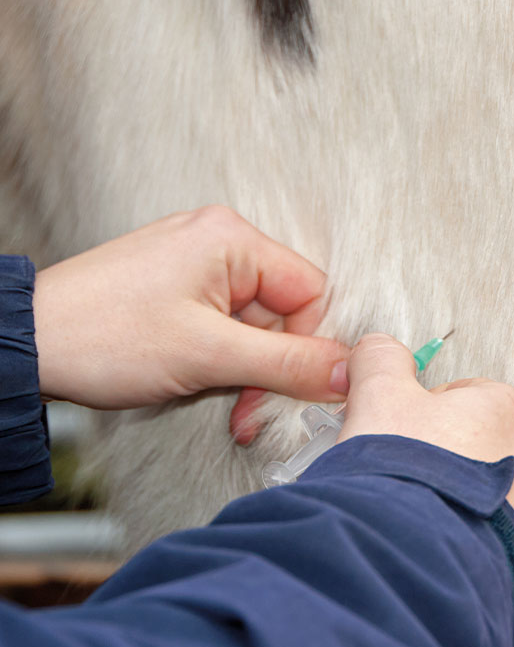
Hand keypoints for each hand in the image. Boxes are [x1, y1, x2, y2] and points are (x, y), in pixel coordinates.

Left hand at [33, 207, 349, 426]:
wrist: (28, 345)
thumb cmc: (103, 336)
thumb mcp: (210, 356)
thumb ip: (289, 364)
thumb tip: (349, 371)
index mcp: (233, 239)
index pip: (310, 292)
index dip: (308, 345)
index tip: (296, 388)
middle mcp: (219, 242)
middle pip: (283, 311)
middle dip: (269, 367)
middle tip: (248, 408)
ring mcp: (198, 264)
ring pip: (255, 324)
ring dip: (245, 369)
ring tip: (221, 401)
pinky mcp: (182, 286)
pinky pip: (227, 324)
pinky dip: (224, 358)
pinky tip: (204, 381)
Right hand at [338, 334, 513, 557]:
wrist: (416, 565)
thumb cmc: (409, 475)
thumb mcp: (380, 395)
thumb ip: (380, 360)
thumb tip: (377, 349)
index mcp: (510, 409)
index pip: (460, 396)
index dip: (416, 412)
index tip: (394, 432)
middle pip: (471, 442)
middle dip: (434, 454)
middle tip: (399, 470)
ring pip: (478, 490)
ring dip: (446, 495)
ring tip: (408, 508)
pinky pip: (484, 534)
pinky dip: (458, 533)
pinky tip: (426, 537)